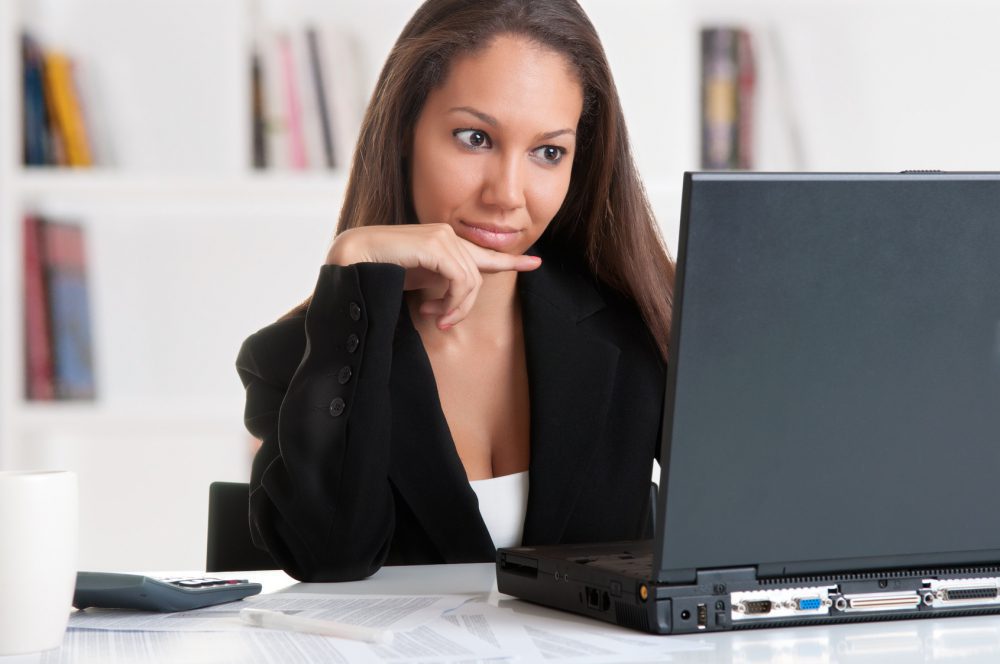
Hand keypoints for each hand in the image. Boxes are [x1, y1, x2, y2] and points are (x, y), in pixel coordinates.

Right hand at [326, 224, 540, 328]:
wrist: (351, 263)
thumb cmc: (380, 274)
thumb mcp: (420, 283)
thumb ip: (443, 286)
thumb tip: (457, 304)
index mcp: (445, 244)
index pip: (484, 254)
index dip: (511, 261)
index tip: (536, 263)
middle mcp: (447, 235)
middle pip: (477, 277)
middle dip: (463, 306)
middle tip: (442, 322)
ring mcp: (442, 236)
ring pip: (471, 280)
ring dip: (456, 307)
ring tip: (435, 317)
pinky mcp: (435, 244)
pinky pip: (461, 278)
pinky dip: (452, 300)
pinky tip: (433, 310)